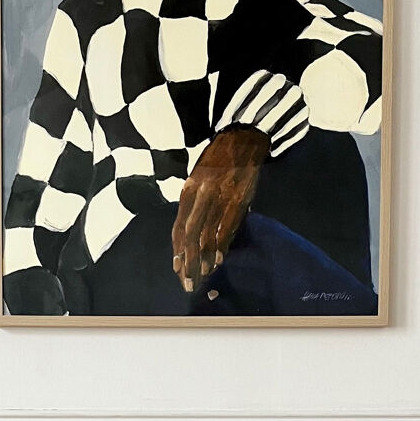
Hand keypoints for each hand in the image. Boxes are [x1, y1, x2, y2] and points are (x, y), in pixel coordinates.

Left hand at [171, 127, 268, 291]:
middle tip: (189, 282)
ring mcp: (221, 197)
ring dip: (205, 259)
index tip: (177, 270)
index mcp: (188, 190)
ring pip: (208, 235)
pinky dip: (222, 246)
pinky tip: (218, 260)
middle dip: (188, 262)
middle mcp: (201, 195)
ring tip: (203, 277)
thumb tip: (190, 235)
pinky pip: (227, 228)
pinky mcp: (239, 199)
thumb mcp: (198, 179)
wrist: (243, 137)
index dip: (177, 252)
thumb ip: (193, 204)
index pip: (178, 228)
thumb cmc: (218, 160)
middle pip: (190, 236)